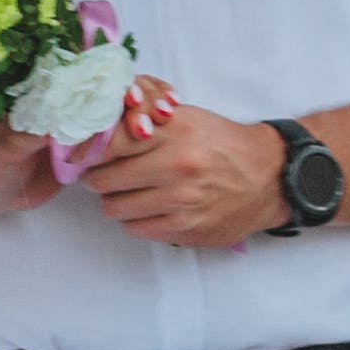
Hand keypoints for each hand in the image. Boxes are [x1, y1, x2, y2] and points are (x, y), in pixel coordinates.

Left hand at [79, 93, 287, 252]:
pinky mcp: (186, 230)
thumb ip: (144, 121)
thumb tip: (97, 130)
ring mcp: (182, 202)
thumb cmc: (223, 144)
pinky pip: (137, 229)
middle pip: (103, 179)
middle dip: (96, 178)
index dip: (86, 149)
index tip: (79, 153)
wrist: (269, 177)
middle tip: (101, 174)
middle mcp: (177, 167)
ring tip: (126, 192)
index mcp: (175, 133)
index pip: (108, 143)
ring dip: (114, 201)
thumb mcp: (187, 119)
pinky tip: (147, 208)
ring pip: (115, 208)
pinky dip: (135, 220)